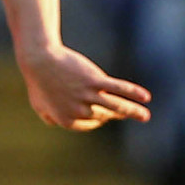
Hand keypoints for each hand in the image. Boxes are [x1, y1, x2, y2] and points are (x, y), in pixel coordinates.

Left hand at [16, 44, 152, 131]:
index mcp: (69, 121)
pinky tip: (145, 97)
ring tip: (146, 116)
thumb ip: (48, 116)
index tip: (106, 113)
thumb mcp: (39, 105)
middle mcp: (80, 112)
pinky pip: (117, 88)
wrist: (39, 61)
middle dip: (116, 113)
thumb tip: (54, 122)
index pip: (92, 123)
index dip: (100, 118)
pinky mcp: (94, 80)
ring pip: (116, 106)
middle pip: (104, 114)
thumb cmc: (38, 82)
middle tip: (133, 114)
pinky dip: (133, 92)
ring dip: (134, 111)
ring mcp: (88, 96)